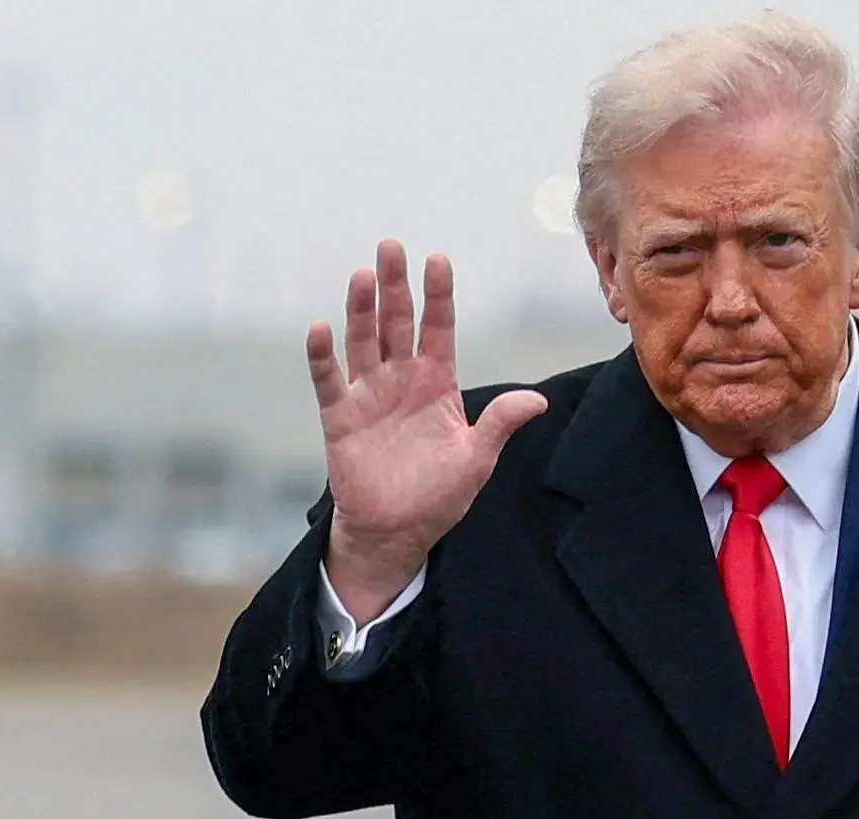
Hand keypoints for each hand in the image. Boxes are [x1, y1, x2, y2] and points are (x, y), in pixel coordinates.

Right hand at [307, 239, 547, 617]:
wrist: (396, 531)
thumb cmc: (439, 495)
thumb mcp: (476, 459)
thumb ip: (499, 424)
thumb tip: (538, 402)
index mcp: (437, 382)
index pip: (438, 328)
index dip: (438, 295)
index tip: (437, 259)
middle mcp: (401, 379)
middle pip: (396, 322)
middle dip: (395, 285)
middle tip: (391, 246)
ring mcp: (368, 394)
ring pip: (362, 341)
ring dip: (360, 309)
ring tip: (363, 275)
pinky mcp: (340, 416)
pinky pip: (329, 380)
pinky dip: (322, 355)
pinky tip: (320, 328)